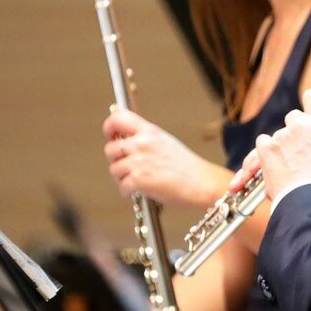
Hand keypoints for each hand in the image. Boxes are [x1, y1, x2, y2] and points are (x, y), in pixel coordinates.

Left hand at [104, 109, 225, 206]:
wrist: (201, 183)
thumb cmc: (187, 166)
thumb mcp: (166, 142)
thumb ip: (145, 138)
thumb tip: (126, 141)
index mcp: (149, 131)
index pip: (118, 118)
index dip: (109, 127)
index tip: (111, 136)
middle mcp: (142, 144)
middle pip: (110, 149)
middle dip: (116, 160)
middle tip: (126, 166)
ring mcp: (139, 162)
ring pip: (114, 170)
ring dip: (122, 178)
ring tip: (136, 180)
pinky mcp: (139, 180)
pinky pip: (121, 186)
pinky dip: (128, 192)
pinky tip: (139, 190)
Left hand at [255, 88, 310, 202]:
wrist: (308, 200)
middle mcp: (299, 125)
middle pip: (294, 117)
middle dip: (296, 129)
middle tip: (302, 148)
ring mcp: (281, 136)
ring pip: (279, 133)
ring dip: (282, 144)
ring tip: (290, 165)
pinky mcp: (266, 148)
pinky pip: (263, 143)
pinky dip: (266, 152)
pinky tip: (276, 165)